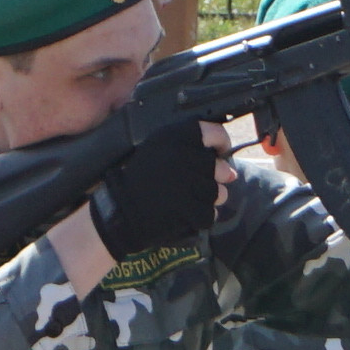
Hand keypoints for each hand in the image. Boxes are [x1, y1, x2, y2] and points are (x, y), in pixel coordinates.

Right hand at [91, 121, 216, 257]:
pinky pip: (210, 213)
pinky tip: (182, 214)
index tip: (218, 152)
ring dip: (206, 199)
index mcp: (174, 137)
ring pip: (219, 192)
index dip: (221, 143)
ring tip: (185, 200)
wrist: (120, 211)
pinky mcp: (190, 209)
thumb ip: (190, 149)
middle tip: (192, 184)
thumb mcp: (158, 150)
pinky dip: (199, 217)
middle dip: (211, 178)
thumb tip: (230, 170)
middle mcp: (184, 157)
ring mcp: (188, 184)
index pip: (215, 132)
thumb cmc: (140, 179)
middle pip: (220, 167)